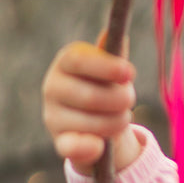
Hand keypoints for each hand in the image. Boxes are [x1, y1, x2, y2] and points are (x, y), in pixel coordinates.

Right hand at [42, 39, 142, 174]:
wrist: (98, 126)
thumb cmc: (105, 90)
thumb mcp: (111, 73)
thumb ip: (114, 58)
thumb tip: (117, 35)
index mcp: (65, 63)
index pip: (79, 61)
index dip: (106, 67)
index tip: (130, 73)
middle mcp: (53, 87)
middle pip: (88, 95)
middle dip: (117, 100)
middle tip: (131, 100)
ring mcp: (54, 117)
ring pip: (88, 123)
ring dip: (114, 123)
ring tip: (124, 119)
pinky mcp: (60, 142)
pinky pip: (71, 147)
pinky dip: (88, 146)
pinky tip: (100, 145)